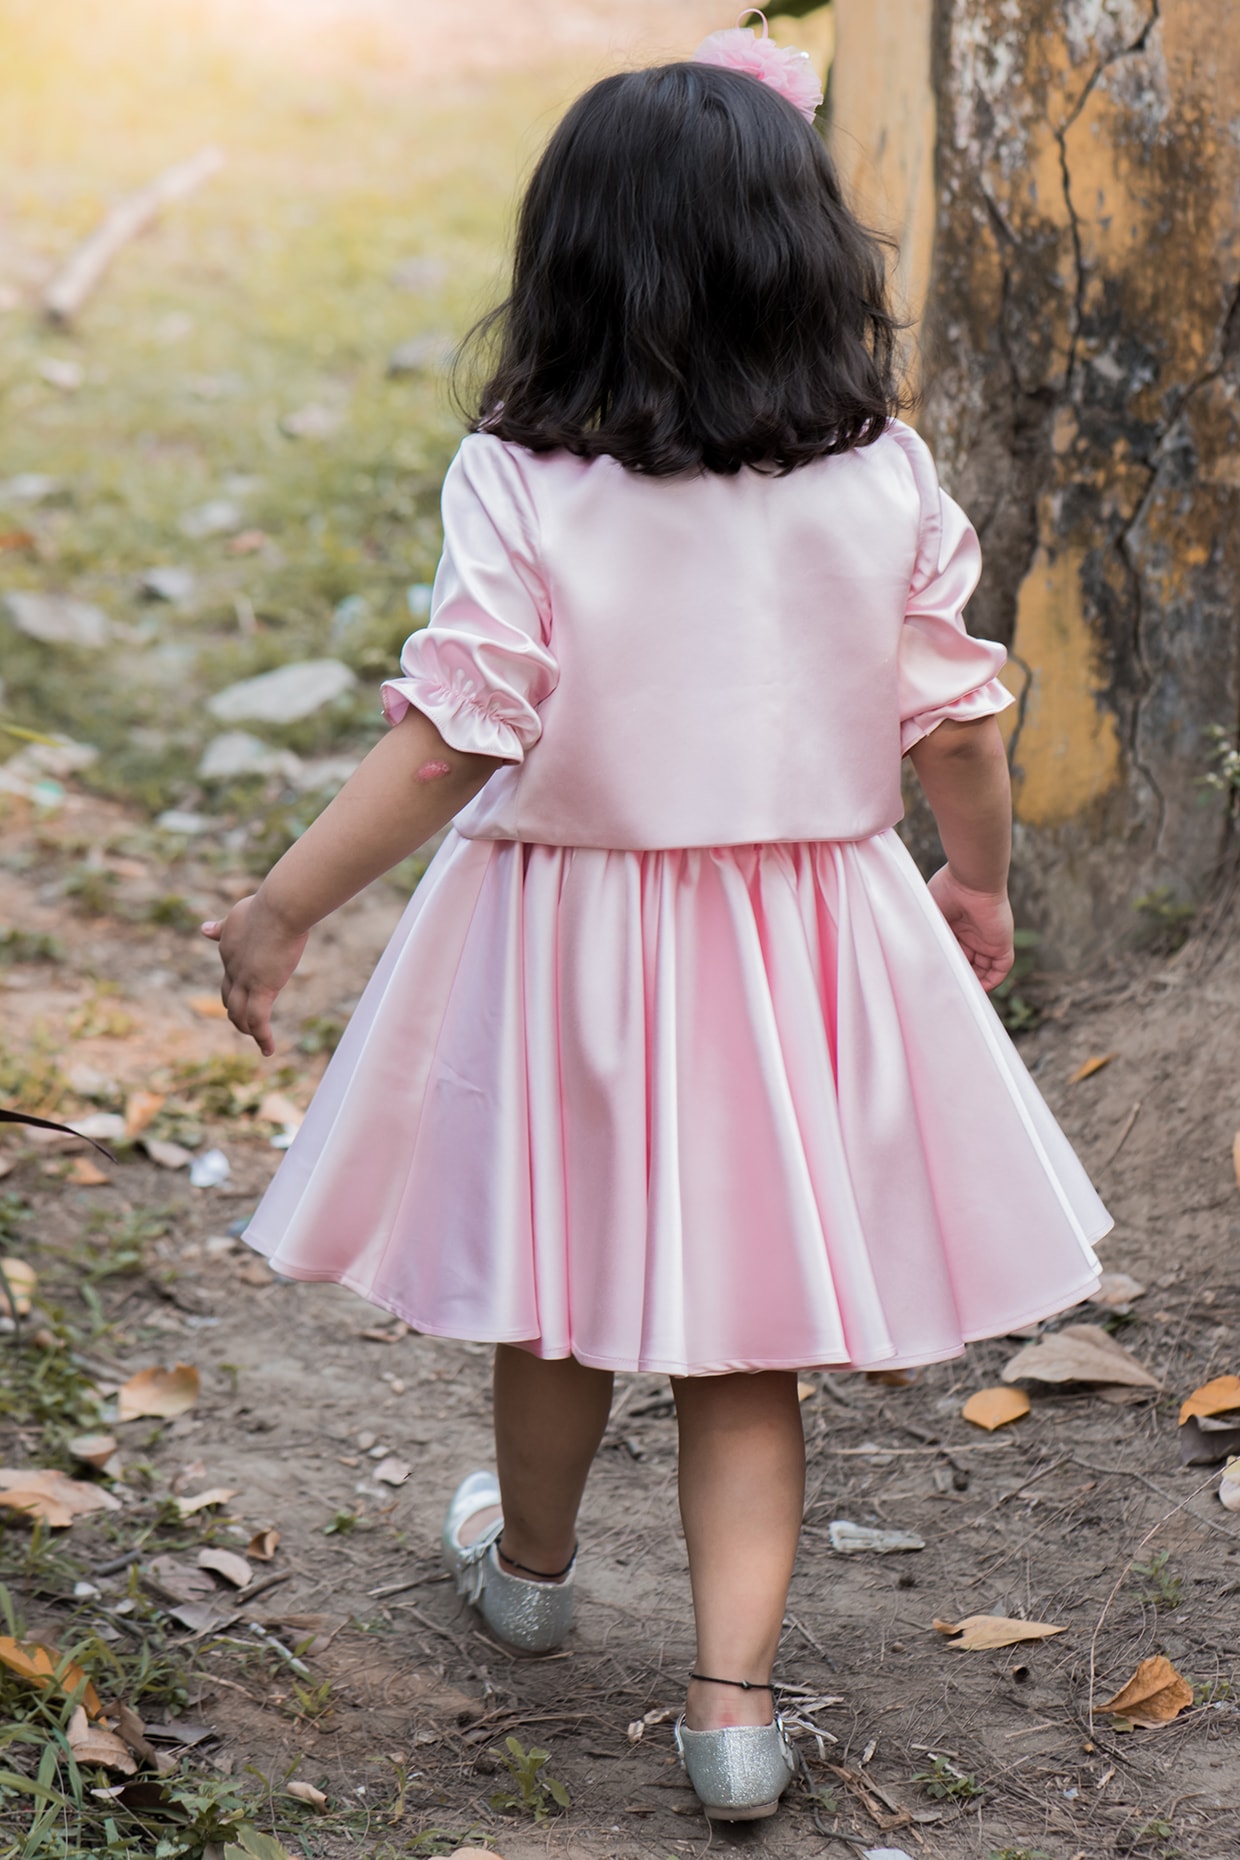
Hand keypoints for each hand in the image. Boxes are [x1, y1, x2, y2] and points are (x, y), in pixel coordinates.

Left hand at [200, 893, 307, 1055]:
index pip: (228, 976)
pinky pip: (258, 1021)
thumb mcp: (238, 914)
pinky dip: (262, 1038)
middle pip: (229, 999)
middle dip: (236, 1014)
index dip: (236, 988)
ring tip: (258, 1041)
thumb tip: (202, 930)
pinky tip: (267, 1050)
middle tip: (247, 1025)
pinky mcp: (263, 988)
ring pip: (239, 1015)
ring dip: (247, 1029)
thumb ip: (221, 926)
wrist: (280, 907)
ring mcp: (246, 980)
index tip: (246, 994)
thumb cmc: (267, 904)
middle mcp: (233, 969)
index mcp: (229, 950)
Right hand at [927, 865, 1013, 991]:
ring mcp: (988, 939)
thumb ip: (924, 934)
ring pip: (983, 968)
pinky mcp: (1001, 944)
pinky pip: (1001, 968)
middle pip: (967, 962)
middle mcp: (972, 933)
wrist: (970, 880)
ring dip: (973, 981)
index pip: (953, 951)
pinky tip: (977, 989)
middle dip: (958, 975)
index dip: (946, 964)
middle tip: (945, 987)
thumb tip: (909, 956)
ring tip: (959, 992)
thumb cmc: (946, 890)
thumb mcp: (928, 915)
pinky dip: (991, 981)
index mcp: (955, 924)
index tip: (934, 977)